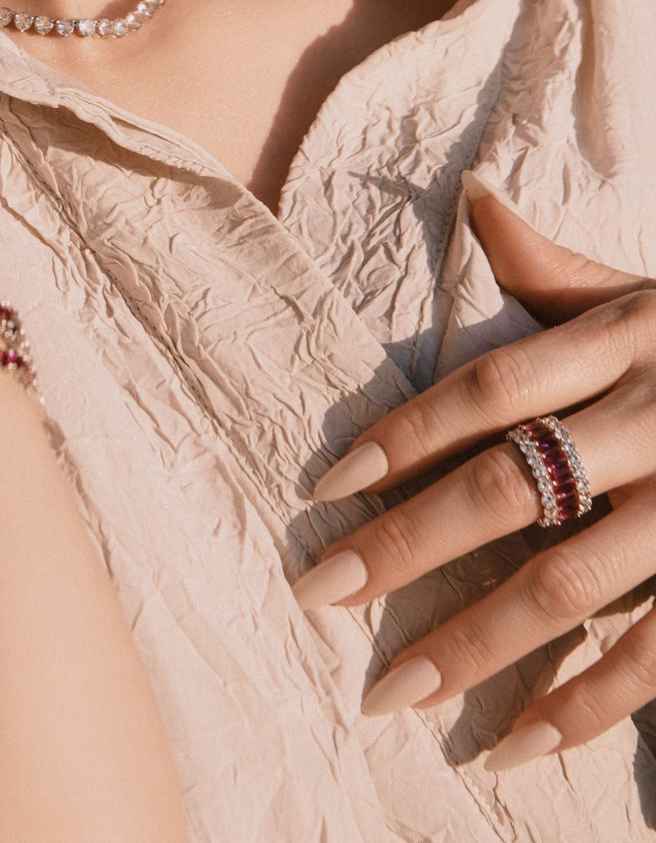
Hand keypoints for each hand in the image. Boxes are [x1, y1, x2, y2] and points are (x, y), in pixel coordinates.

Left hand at [292, 176, 655, 770]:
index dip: (401, 437)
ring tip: (395, 693)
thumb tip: (472, 197)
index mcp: (620, 344)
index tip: (323, 489)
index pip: (488, 392)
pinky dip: (591, 703)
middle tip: (318, 594)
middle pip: (508, 488)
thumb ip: (552, 263)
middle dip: (407, 546)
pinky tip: (518, 743)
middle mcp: (653, 419)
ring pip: (572, 580)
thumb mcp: (645, 287)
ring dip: (478, 643)